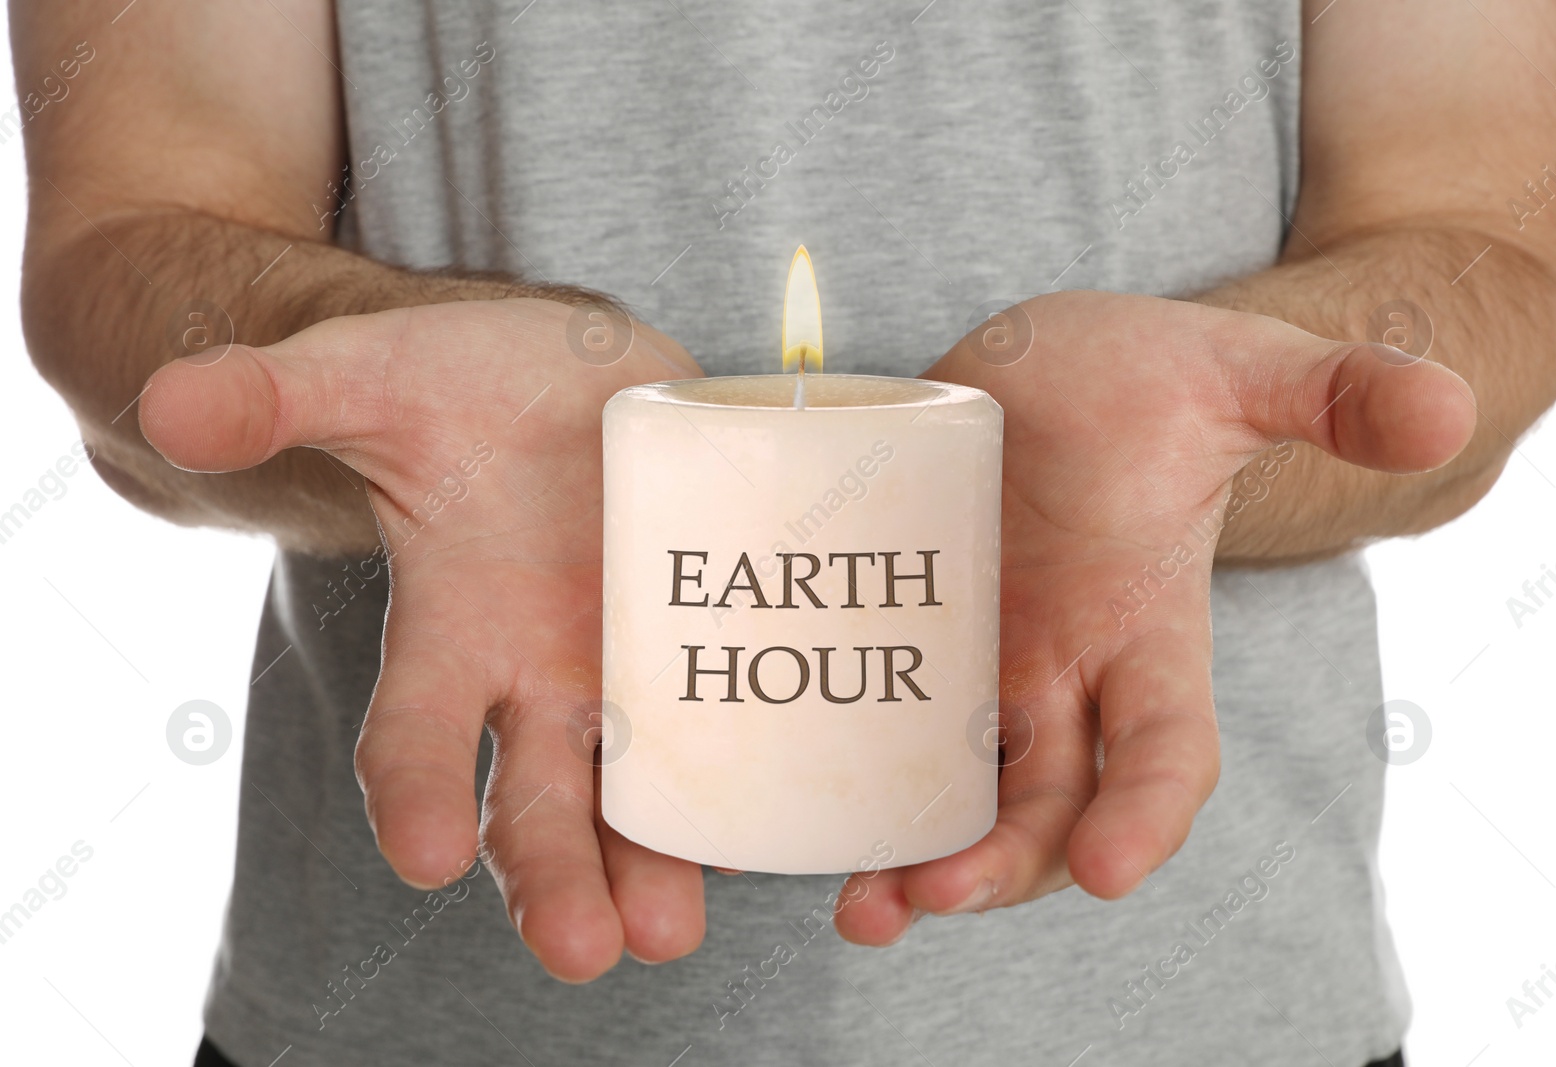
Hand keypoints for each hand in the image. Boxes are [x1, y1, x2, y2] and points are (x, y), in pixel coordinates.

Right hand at [140, 297, 708, 980]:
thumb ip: (275, 395)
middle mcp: (541, 675)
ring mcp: (635, 664)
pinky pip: (742, 717)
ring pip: (641, 791)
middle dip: (554, 875)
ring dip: (659, 861)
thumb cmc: (452, 386)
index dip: (412, 792)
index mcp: (451, 632)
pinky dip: (763, 772)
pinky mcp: (714, 633)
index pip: (413, 734)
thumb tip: (166, 405)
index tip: (423, 855)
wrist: (563, 382)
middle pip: (537, 800)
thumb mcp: (366, 377)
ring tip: (672, 929)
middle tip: (587, 952)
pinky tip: (800, 819)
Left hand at [834, 290, 1475, 942]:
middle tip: (930, 896)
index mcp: (1147, 632)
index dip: (1146, 814)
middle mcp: (1064, 673)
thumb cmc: (1151, 378)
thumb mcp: (1238, 368)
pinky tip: (795, 820)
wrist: (1048, 370)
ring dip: (914, 859)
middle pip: (1046, 805)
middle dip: (1000, 863)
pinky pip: (875, 729)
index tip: (1108, 869)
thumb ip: (1336, 394)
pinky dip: (848, 784)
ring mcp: (979, 665)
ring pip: (956, 793)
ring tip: (860, 907)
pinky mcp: (905, 639)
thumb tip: (1450, 415)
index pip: (1165, 750)